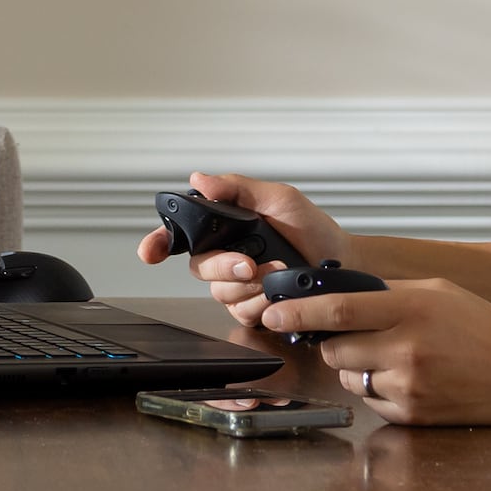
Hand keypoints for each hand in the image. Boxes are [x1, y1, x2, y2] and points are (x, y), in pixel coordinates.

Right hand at [134, 173, 347, 328]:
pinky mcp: (253, 309)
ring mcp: (238, 285)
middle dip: (223, 267)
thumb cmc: (312, 229)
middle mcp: (225, 257)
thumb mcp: (279, 198)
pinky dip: (259, 305)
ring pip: (220, 293)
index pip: (180, 235)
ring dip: (248, 286)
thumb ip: (238, 189)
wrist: (340, 263)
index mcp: (224, 228)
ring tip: (276, 274)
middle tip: (249, 264)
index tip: (151, 252)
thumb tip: (200, 179)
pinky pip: (241, 312)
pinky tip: (276, 295)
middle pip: (200, 268)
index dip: (159, 243)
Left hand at [260, 278, 490, 428]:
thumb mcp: (438, 292)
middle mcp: (407, 349)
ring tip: (389, 357)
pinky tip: (408, 379)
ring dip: (355, 367)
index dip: (297, 311)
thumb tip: (338, 293)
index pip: (337, 310)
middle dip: (331, 343)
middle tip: (350, 337)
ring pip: (349, 378)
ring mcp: (410, 386)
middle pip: (334, 350)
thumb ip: (389, 294)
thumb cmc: (485, 328)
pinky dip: (377, 390)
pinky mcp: (413, 415)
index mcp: (411, 310)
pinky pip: (371, 401)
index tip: (272, 311)